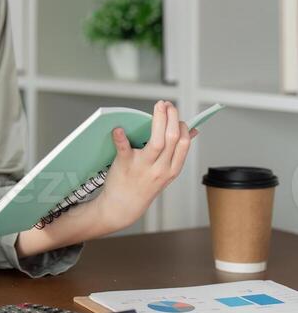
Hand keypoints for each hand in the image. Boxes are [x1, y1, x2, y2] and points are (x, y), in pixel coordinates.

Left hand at [96, 101, 197, 233]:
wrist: (121, 208)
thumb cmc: (143, 187)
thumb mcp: (165, 173)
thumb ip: (177, 153)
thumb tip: (193, 131)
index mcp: (171, 170)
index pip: (183, 144)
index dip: (182, 126)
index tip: (177, 115)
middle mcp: (160, 169)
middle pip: (172, 139)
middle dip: (172, 118)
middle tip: (167, 104)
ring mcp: (143, 167)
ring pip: (157, 141)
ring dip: (159, 120)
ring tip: (159, 106)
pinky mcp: (125, 165)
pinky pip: (124, 149)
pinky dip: (121, 137)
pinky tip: (119, 127)